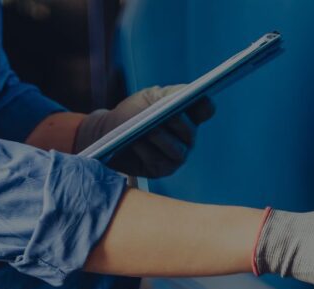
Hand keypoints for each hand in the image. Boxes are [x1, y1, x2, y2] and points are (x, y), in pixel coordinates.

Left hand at [73, 85, 215, 177]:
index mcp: (188, 116)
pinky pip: (157, 160)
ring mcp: (175, 156)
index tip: (200, 96)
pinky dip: (145, 150)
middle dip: (179, 123)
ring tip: (149, 130)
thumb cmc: (132, 113)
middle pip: (190, 132)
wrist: (108, 132)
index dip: (205, 104)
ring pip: (175, 150)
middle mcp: (186, 138)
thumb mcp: (149, 98)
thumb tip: (189, 93)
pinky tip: (135, 142)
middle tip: (170, 114)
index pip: (205, 110)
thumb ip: (169, 94)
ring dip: (161, 138)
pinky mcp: (160, 170)